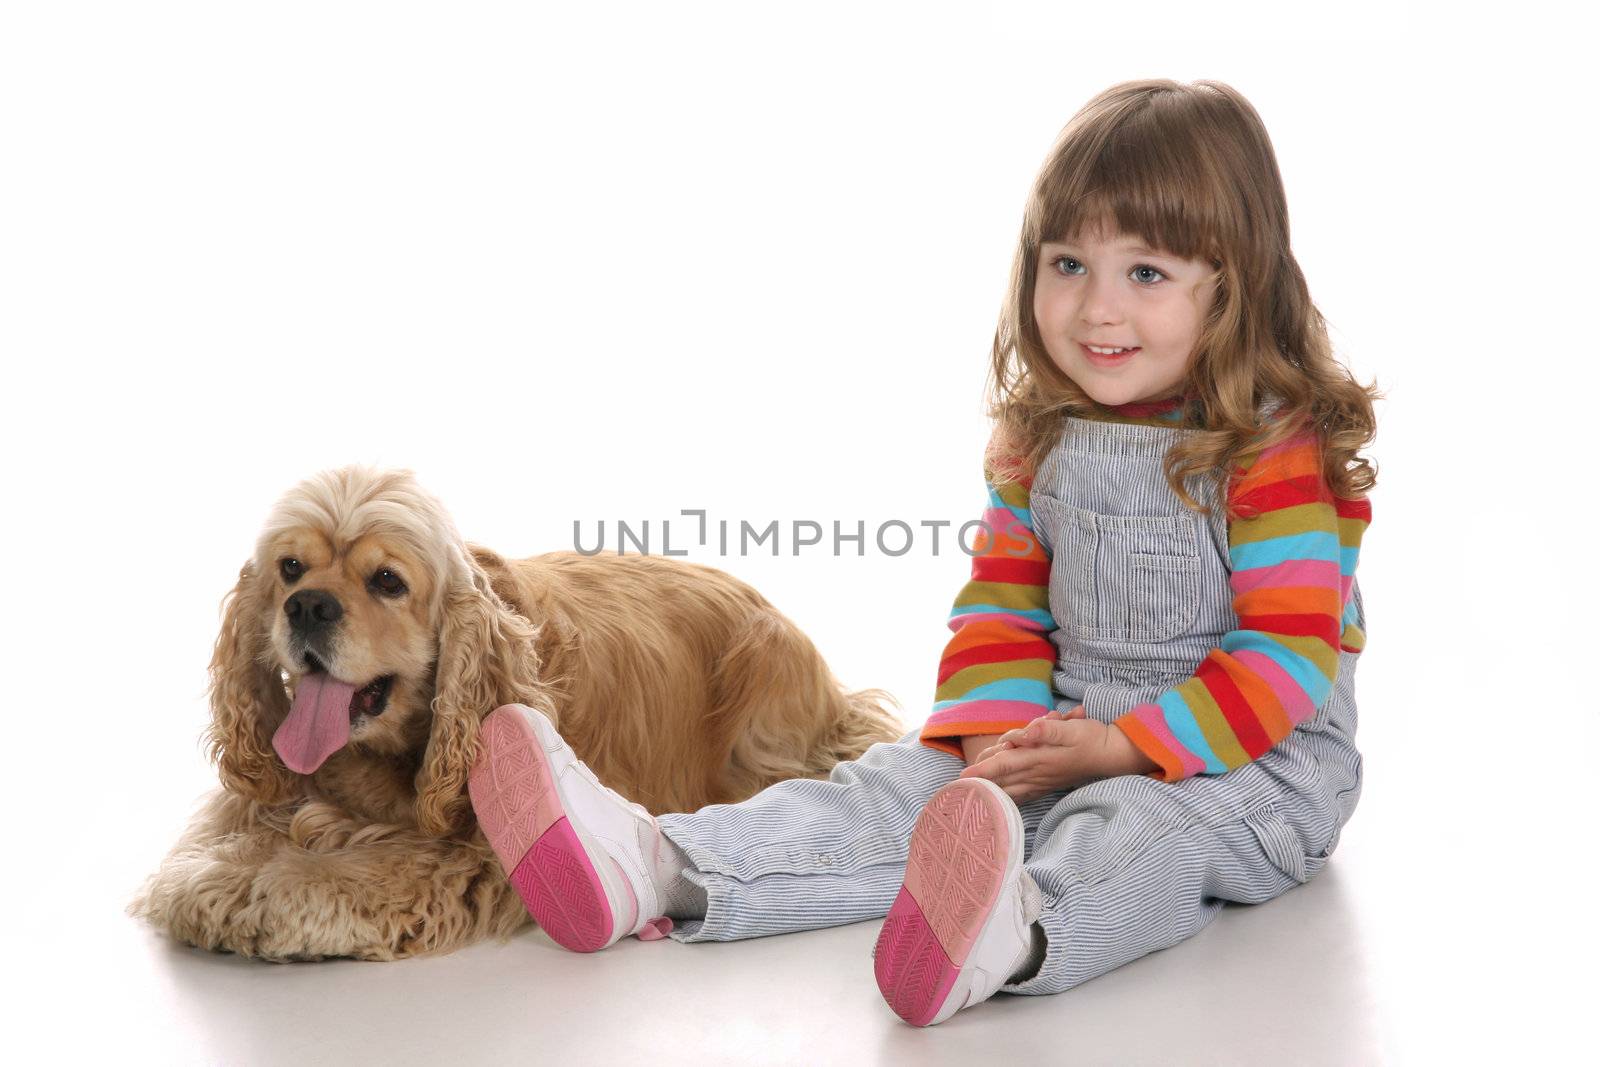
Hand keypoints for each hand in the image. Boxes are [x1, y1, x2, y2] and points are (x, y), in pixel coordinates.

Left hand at [958, 706, 1117, 804]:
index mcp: (1038, 758)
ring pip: (1010, 789)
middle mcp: (1037, 772)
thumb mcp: (1070, 729)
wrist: (1113, 754)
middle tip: (964, 776)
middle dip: (981, 778)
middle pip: (1001, 778)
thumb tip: (1025, 733)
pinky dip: (1009, 795)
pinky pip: (1023, 794)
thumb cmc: (1091, 738)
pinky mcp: (1048, 782)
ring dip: (993, 787)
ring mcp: (1042, 780)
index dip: (981, 770)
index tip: (962, 777)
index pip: (1003, 764)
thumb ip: (1046, 731)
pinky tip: (1003, 798)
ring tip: (976, 784)